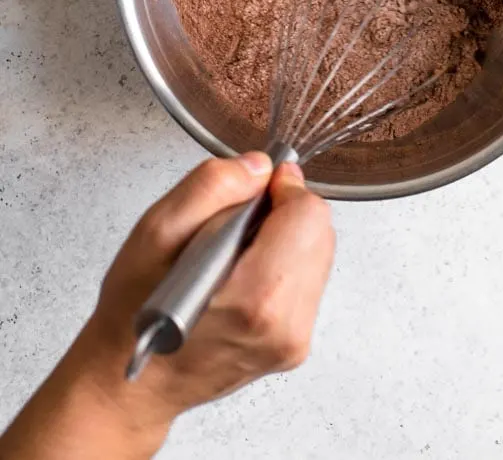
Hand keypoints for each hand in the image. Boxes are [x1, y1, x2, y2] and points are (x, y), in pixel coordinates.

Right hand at [0, 154, 334, 458]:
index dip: (283, 187)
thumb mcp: (156, 230)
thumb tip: (260, 167)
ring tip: (235, 250)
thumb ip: (212, 186)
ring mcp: (294, 340)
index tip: (254, 188)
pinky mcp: (295, 345)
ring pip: (318, 253)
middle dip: (285, 211)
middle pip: (320, 231)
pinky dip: (284, 263)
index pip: (308, 214)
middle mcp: (285, 325)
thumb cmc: (136, 312)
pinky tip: (244, 271)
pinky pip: (308, 279)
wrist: (136, 382)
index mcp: (255, 297)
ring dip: (286, 236)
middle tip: (236, 220)